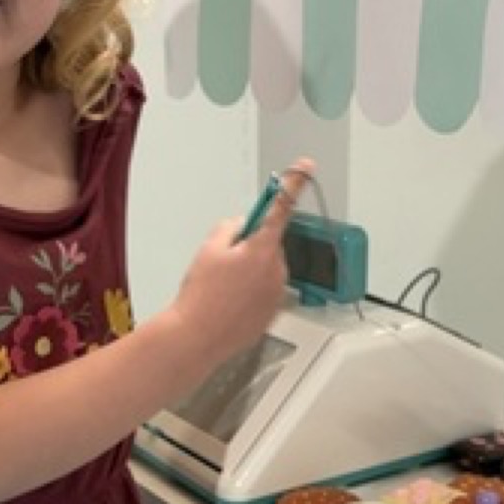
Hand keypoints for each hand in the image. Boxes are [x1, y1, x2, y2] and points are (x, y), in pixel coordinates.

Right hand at [170, 159, 314, 368]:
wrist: (198, 337)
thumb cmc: (201, 296)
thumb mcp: (209, 249)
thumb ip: (230, 227)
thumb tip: (241, 226)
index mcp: (262, 248)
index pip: (281, 207)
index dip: (293, 184)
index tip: (305, 166)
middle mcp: (277, 269)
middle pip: (268, 244)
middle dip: (250, 247)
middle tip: (223, 265)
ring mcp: (277, 293)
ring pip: (267, 269)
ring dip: (250, 272)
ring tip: (223, 289)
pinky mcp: (273, 312)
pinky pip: (265, 292)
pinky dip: (250, 293)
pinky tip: (230, 303)